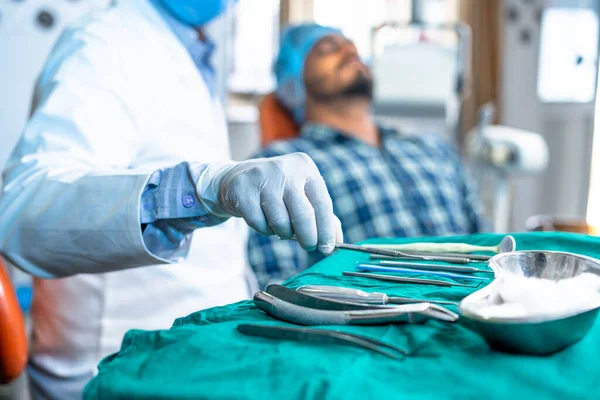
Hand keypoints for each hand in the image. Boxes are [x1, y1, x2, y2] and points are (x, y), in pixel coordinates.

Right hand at [196, 153, 341, 253]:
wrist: (237, 179)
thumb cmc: (277, 191)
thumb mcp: (301, 194)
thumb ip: (322, 215)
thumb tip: (337, 241)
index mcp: (305, 167)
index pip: (322, 203)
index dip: (326, 229)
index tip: (328, 248)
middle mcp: (285, 169)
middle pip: (303, 214)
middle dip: (308, 237)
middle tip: (309, 246)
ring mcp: (262, 177)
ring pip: (280, 222)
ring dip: (282, 232)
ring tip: (279, 224)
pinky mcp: (243, 190)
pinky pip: (259, 224)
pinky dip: (263, 229)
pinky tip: (262, 218)